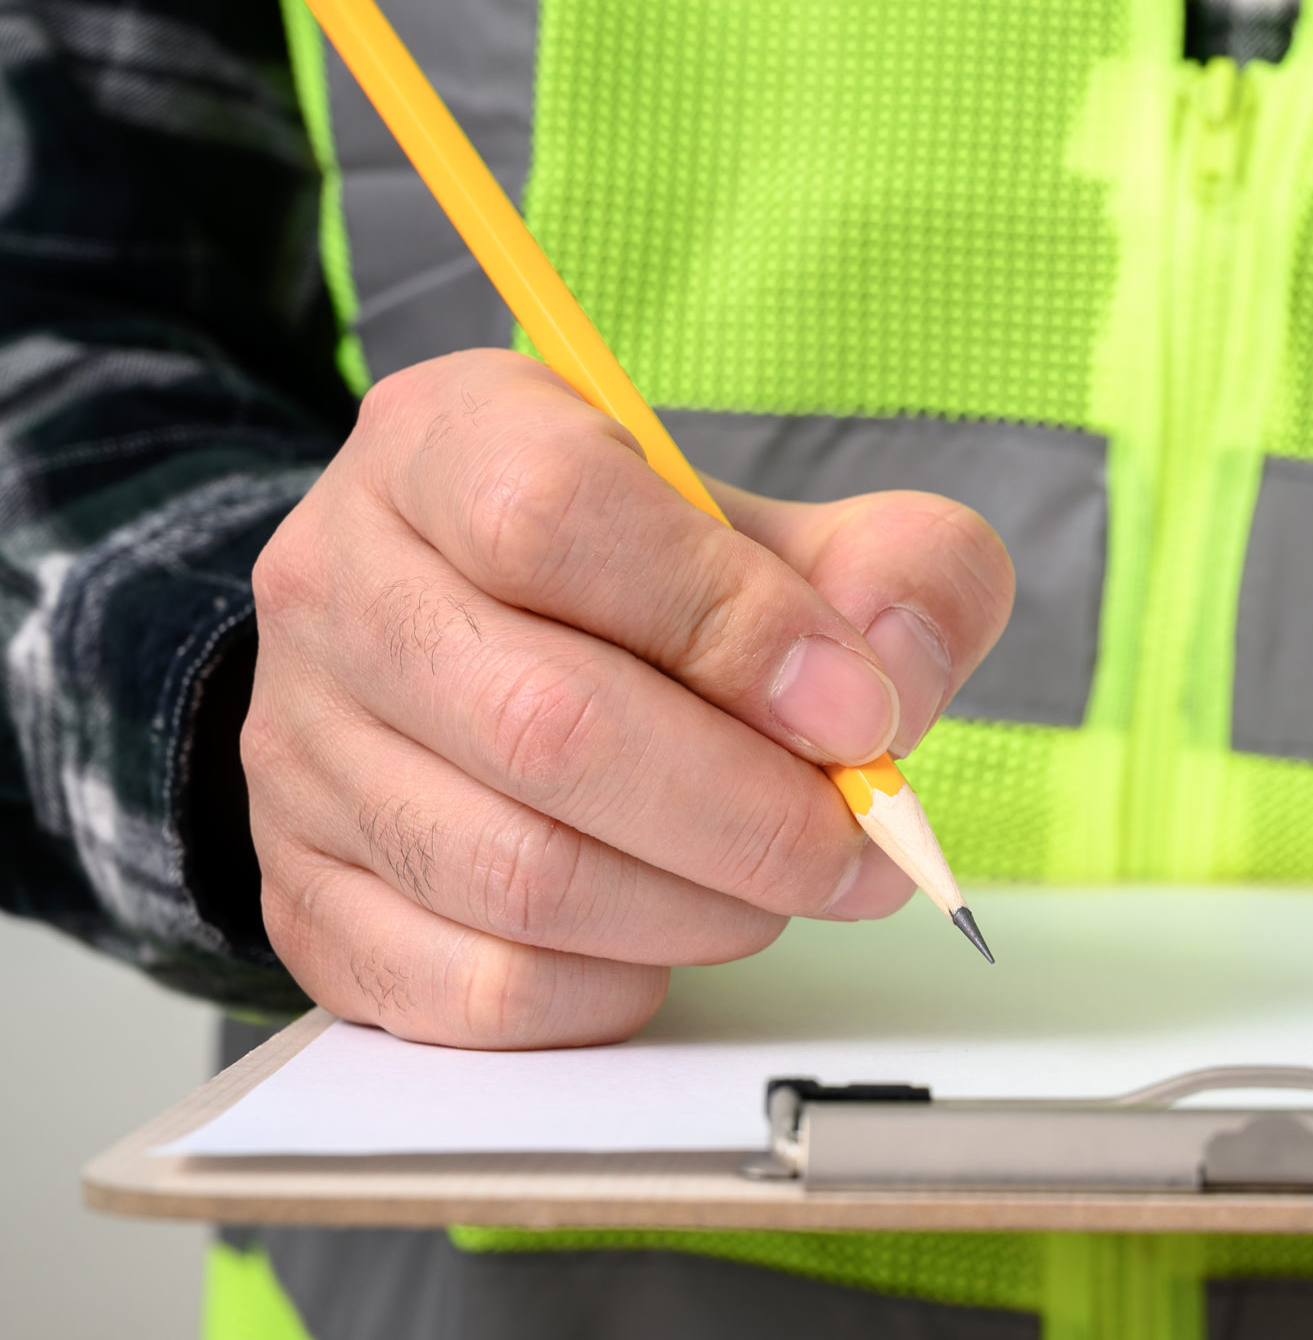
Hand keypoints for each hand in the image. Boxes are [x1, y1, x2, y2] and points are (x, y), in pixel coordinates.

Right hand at [243, 350, 1013, 1048]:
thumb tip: (894, 676)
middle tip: (861, 848)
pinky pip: (472, 988)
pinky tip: (669, 936)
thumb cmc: (659, 585)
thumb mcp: (792, 527)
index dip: (732, 625)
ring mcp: (297, 749)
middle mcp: (338, 582)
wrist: (491, 645)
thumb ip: (898, 570)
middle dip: (751, 812)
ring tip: (782, 887)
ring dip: (698, 907)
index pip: (556, 516)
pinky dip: (610, 989)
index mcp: (449, 441)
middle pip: (547, 722)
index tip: (857, 709)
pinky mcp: (304, 895)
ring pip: (515, 872)